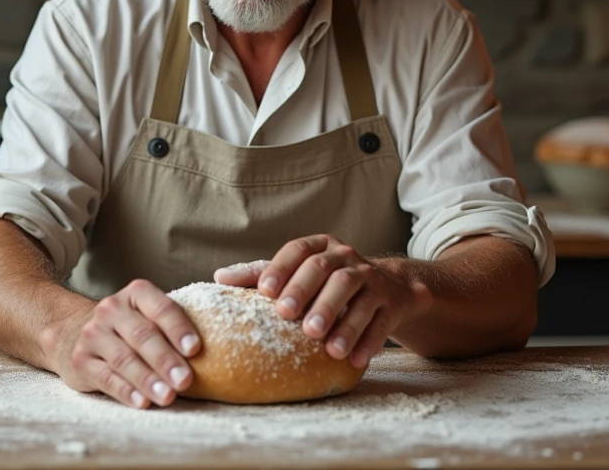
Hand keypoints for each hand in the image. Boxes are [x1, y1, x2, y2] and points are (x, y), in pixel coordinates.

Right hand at [43, 279, 200, 408]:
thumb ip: (174, 322)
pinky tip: (142, 402)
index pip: (161, 308)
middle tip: (186, 380)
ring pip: (124, 358)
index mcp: (136, 294)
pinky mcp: (80, 360)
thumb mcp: (146, 313)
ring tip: (168, 396)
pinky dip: (126, 391)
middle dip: (166, 360)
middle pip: (143, 335)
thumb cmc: (128, 327)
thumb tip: (222, 345)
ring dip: (148, 379)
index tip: (196, 349)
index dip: (179, 328)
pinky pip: (106, 377)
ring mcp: (93, 334)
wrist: (72, 331)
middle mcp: (111, 309)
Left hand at [214, 236, 424, 368]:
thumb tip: (218, 279)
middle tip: (290, 317)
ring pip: (357, 295)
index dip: (282, 268)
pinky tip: (354, 360)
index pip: (299, 251)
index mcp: (321, 247)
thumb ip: (260, 275)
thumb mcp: (298, 274)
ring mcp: (372, 279)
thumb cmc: (327, 283)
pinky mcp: (390, 303)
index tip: (265, 292)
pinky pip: (380, 322)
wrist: (388, 288)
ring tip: (327, 347)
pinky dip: (368, 341)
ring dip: (342, 321)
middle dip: (308, 293)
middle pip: (328, 270)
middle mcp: (347, 258)